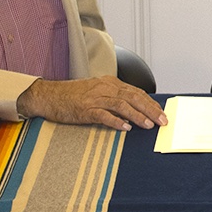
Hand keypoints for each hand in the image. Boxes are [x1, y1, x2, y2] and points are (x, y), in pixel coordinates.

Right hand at [16, 77, 166, 130]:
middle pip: (133, 97)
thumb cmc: (72, 95)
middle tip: (162, 120)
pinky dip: (116, 121)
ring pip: (121, 105)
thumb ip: (113, 98)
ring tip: (148, 125)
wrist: (49, 95)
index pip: (135, 92)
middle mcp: (104, 88)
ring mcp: (94, 98)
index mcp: (109, 83)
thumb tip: (132, 110)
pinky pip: (103, 115)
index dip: (150, 103)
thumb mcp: (96, 91)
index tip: (161, 112)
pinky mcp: (85, 109)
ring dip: (137, 115)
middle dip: (150, 109)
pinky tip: (125, 128)